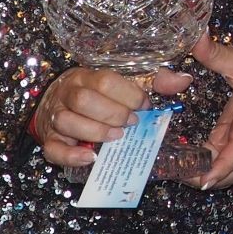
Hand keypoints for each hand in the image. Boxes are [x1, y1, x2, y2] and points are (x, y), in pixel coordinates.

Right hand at [32, 65, 191, 168]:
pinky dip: (72, 155)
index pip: (104, 81)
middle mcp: (67, 93)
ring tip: (117, 138)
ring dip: (96, 131)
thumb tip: (183, 80)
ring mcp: (55, 117)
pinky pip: (53, 149)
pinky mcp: (49, 140)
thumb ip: (155, 81)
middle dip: (113, 113)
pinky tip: (91, 157)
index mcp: (86, 76)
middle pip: (84, 100)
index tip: (145, 105)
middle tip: (132, 123)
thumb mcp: (124, 83)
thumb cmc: (98, 95)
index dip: (128, 94)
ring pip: (67, 121)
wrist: (56, 102)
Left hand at [189, 35, 232, 189]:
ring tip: (181, 173)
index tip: (204, 180)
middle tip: (182, 178)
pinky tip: (186, 160)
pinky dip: (207, 161)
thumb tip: (196, 36)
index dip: (223, 166)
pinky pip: (222, 155)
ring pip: (230, 166)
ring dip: (208, 172)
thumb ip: (215, 51)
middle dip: (212, 178)